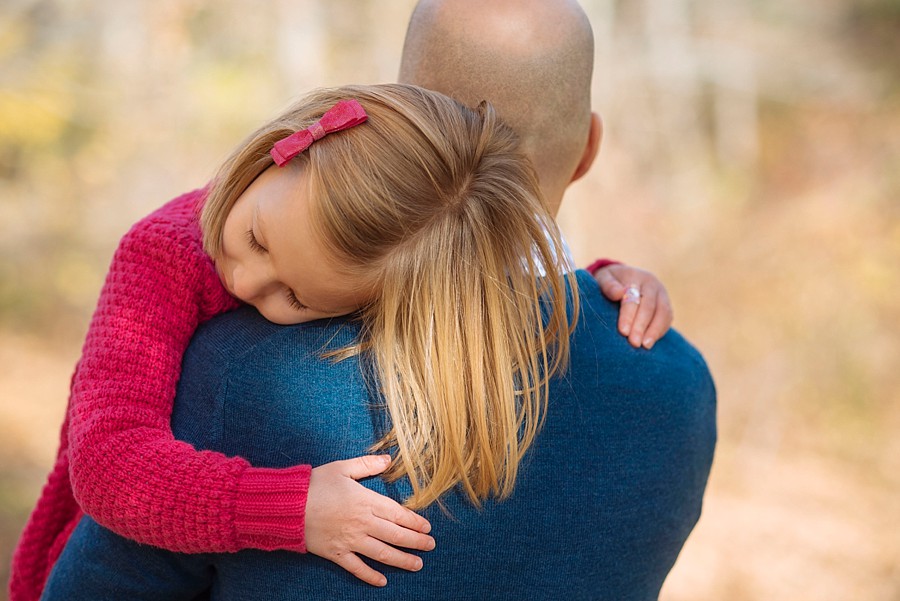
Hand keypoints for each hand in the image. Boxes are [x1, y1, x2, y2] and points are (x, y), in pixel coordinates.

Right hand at [305, 455, 434, 586]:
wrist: (288, 505)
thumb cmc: (315, 484)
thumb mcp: (343, 467)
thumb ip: (367, 464)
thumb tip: (388, 459)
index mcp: (366, 501)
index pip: (398, 514)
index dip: (414, 522)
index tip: (427, 528)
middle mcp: (363, 523)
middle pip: (395, 535)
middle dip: (416, 542)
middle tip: (430, 546)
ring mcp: (350, 540)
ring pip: (382, 553)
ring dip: (401, 560)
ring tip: (417, 564)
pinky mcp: (336, 553)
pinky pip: (357, 567)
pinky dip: (370, 575)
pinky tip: (382, 581)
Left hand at [593, 264, 672, 348]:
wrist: (623, 278)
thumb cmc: (610, 282)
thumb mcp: (604, 279)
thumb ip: (608, 285)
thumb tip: (619, 294)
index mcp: (636, 277)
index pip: (634, 297)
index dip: (628, 315)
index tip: (623, 331)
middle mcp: (652, 284)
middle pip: (649, 306)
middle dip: (641, 326)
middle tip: (634, 343)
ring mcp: (662, 294)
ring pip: (663, 312)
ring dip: (654, 330)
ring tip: (645, 345)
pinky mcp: (666, 305)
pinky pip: (667, 318)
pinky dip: (660, 331)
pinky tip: (651, 342)